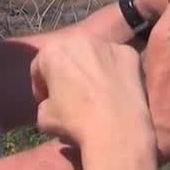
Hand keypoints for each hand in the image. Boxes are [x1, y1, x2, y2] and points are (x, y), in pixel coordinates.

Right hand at [30, 35, 151, 149]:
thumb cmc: (75, 122)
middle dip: (67, 72)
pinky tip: (115, 91)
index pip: (40, 66)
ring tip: (96, 92)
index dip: (41, 86)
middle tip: (71, 94)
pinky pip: (116, 61)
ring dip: (91, 68)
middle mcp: (79, 39)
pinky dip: (114, 72)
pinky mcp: (129, 53)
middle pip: (68, 54)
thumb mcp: (43, 117)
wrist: (116, 130)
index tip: (47, 101)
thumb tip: (53, 103)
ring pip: (94, 54)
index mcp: (52, 51)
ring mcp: (107, 44)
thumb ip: (45, 102)